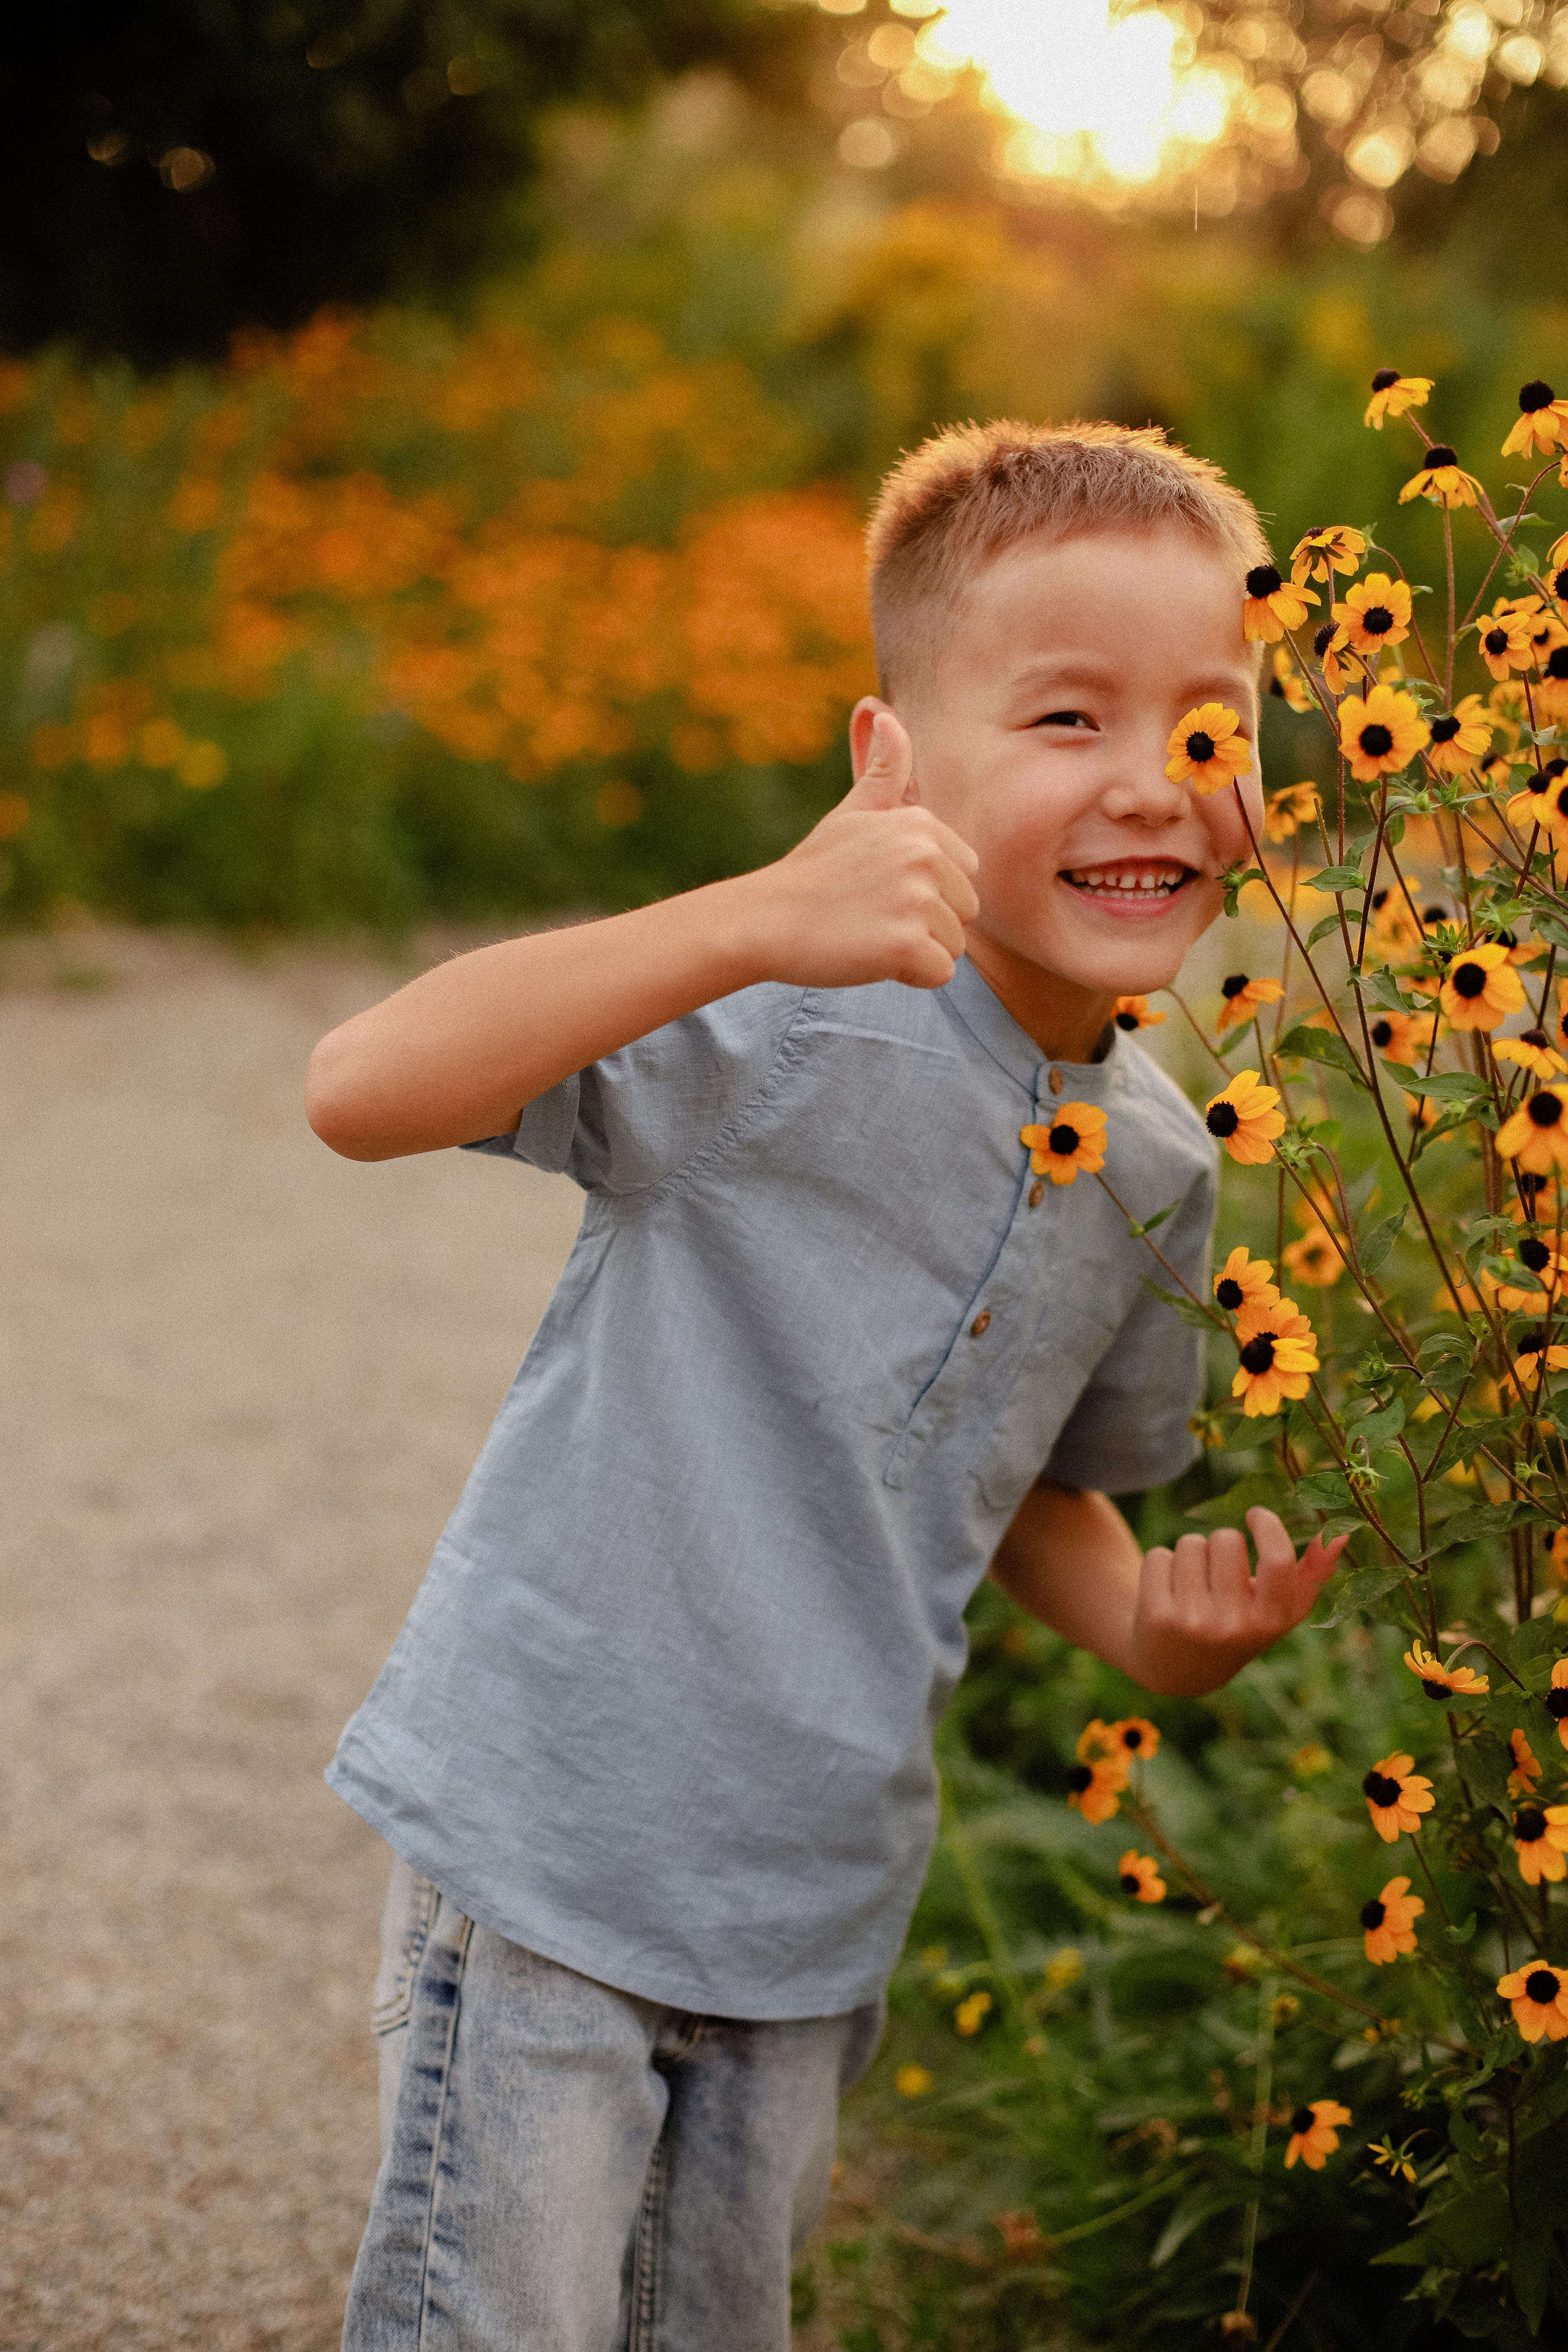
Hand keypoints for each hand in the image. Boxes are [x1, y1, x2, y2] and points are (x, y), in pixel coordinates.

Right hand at [741, 710, 980, 990]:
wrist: (764, 920)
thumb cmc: (812, 872)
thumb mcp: (852, 813)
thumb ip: (884, 771)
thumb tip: (888, 713)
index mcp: (920, 823)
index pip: (965, 875)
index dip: (927, 892)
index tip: (880, 890)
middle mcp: (925, 855)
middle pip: (966, 912)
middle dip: (926, 924)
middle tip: (872, 915)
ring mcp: (917, 899)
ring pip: (953, 945)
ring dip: (916, 951)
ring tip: (868, 933)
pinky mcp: (906, 943)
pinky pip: (939, 973)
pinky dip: (909, 976)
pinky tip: (870, 955)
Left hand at [1129, 1509, 1348, 1695]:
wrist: (1178, 1668)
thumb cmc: (1239, 1624)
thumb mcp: (1279, 1609)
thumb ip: (1312, 1573)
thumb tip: (1341, 1533)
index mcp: (1272, 1620)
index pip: (1278, 1560)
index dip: (1267, 1525)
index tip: (1255, 1514)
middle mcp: (1235, 1625)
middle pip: (1227, 1539)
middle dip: (1221, 1544)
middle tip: (1217, 1572)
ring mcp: (1194, 1622)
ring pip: (1191, 1543)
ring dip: (1190, 1554)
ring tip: (1193, 1585)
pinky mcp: (1158, 1616)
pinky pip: (1159, 1556)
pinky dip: (1161, 1565)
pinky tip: (1167, 1592)